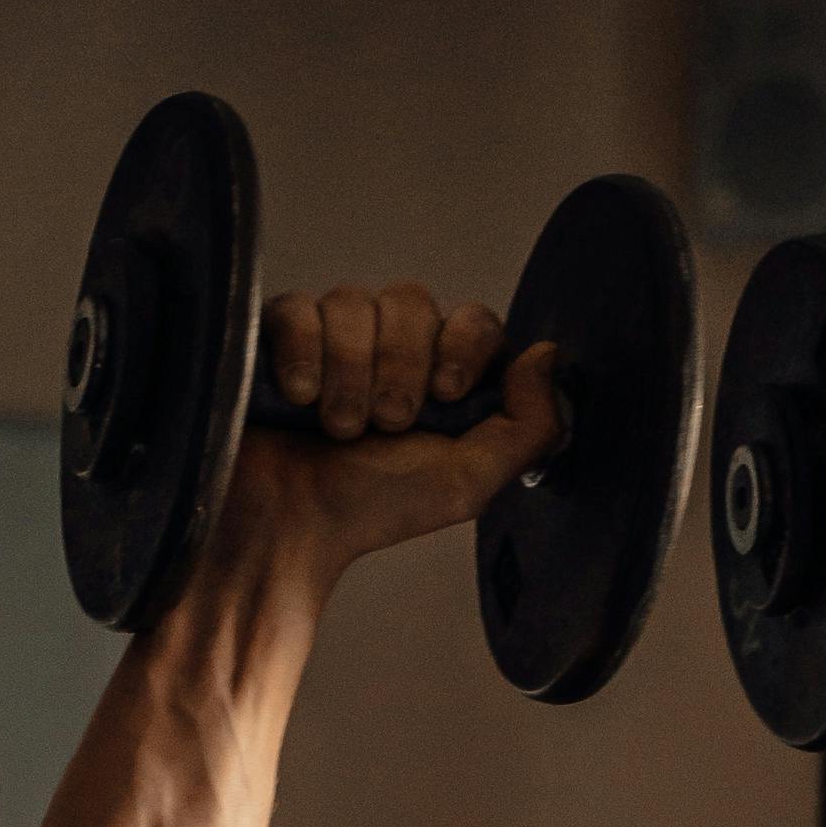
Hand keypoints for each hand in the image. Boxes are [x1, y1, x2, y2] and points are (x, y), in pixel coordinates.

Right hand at [215, 280, 560, 588]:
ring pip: (353, 301)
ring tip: (338, 429)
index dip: (461, 345)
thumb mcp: (469, 482)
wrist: (290, 525)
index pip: (473, 319)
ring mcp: (333, 335)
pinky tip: (299, 400)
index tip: (444, 395)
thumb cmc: (374, 509)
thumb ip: (526, 426)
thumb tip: (547, 354)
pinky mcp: (279, 333)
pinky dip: (302, 355)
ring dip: (350, 373)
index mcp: (441, 377)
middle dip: (400, 367)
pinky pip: (299, 307)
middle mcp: (391, 346)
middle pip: (412, 301)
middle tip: (383, 426)